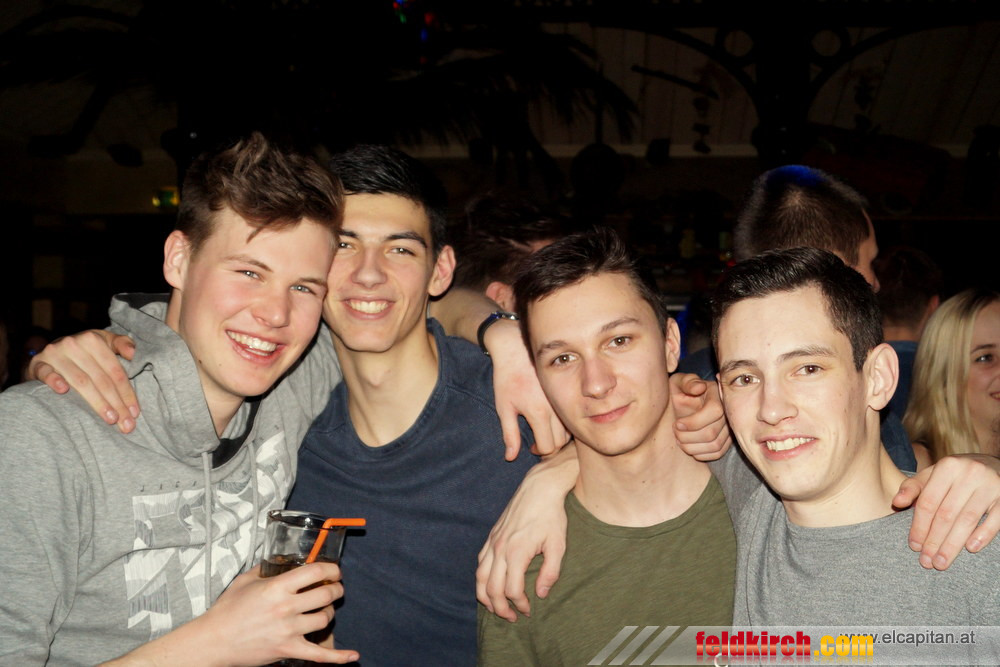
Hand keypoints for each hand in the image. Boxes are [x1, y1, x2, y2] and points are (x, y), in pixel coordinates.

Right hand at [28, 330, 138, 432]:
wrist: (51, 352)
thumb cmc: (85, 350)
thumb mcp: (105, 341)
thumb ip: (122, 344)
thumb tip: (133, 353)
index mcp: (93, 339)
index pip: (115, 371)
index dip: (127, 392)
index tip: (135, 412)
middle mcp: (74, 344)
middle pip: (100, 379)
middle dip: (116, 403)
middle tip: (126, 424)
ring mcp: (54, 354)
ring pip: (80, 381)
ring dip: (97, 402)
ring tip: (110, 419)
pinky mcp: (38, 364)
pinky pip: (46, 373)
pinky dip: (54, 380)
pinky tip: (63, 391)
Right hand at [205, 563, 356, 664]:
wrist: (214, 641)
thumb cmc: (227, 610)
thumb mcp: (245, 581)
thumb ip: (265, 568)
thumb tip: (279, 559)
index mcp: (277, 587)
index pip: (316, 572)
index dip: (331, 570)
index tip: (334, 571)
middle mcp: (286, 608)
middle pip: (326, 595)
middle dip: (336, 589)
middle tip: (334, 588)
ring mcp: (289, 630)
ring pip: (325, 619)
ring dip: (329, 612)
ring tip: (324, 610)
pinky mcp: (288, 650)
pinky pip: (320, 655)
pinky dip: (339, 657)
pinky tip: (353, 655)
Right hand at [476, 444, 577, 620]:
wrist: (539, 488)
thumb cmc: (551, 516)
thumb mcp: (558, 545)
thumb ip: (550, 572)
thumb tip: (540, 593)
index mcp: (517, 553)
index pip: (512, 591)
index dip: (520, 605)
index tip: (529, 610)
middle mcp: (500, 549)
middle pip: (491, 589)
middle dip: (500, 608)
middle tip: (512, 617)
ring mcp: (493, 542)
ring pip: (480, 578)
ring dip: (486, 597)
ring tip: (496, 608)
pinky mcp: (491, 536)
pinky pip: (480, 563)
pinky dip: (481, 579)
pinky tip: (490, 585)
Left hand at [484, 319, 569, 459]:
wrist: (516, 348)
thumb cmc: (507, 378)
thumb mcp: (504, 408)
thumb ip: (510, 434)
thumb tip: (511, 457)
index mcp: (539, 413)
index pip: (548, 447)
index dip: (539, 451)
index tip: (530, 446)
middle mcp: (555, 407)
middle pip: (561, 441)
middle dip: (549, 445)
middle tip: (537, 439)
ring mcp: (563, 398)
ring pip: (569, 429)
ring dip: (558, 434)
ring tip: (544, 429)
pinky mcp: (566, 390)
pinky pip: (571, 414)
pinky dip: (564, 421)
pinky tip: (552, 417)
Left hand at [669, 374, 730, 460]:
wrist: (683, 404)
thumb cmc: (680, 391)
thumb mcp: (679, 382)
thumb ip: (687, 382)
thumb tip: (699, 387)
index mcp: (717, 394)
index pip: (714, 411)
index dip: (694, 421)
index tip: (677, 424)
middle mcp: (727, 411)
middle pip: (712, 432)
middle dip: (688, 437)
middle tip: (675, 432)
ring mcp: (729, 427)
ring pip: (714, 445)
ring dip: (692, 447)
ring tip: (679, 440)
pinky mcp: (727, 440)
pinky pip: (718, 453)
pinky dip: (700, 454)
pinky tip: (689, 446)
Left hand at [893, 454, 999, 569]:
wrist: (996, 464)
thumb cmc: (958, 473)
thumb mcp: (934, 473)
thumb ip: (913, 487)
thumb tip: (896, 502)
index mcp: (947, 467)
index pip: (928, 502)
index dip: (919, 526)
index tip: (914, 547)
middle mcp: (969, 473)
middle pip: (946, 514)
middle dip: (934, 541)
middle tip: (927, 562)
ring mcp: (990, 485)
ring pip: (967, 520)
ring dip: (953, 545)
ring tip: (942, 562)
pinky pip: (995, 520)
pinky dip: (982, 535)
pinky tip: (970, 549)